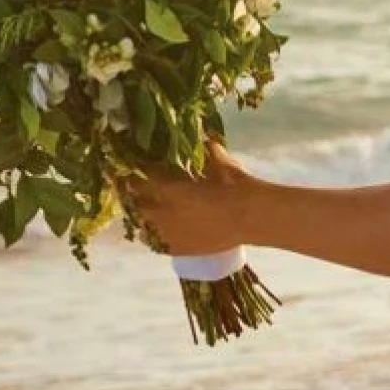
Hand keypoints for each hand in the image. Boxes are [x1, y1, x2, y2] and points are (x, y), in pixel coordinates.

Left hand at [126, 139, 253, 255]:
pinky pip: (156, 244)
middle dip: (137, 195)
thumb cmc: (238, 187)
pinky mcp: (177, 249)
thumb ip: (209, 152)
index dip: (137, 171)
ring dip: (145, 217)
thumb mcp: (223, 164)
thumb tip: (204, 139)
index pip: (139, 177)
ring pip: (141, 225)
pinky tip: (163, 232)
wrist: (253, 218)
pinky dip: (156, 237)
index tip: (139, 167)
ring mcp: (168, 233)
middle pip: (135, 202)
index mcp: (168, 187)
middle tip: (145, 189)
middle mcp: (161, 210)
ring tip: (154, 213)